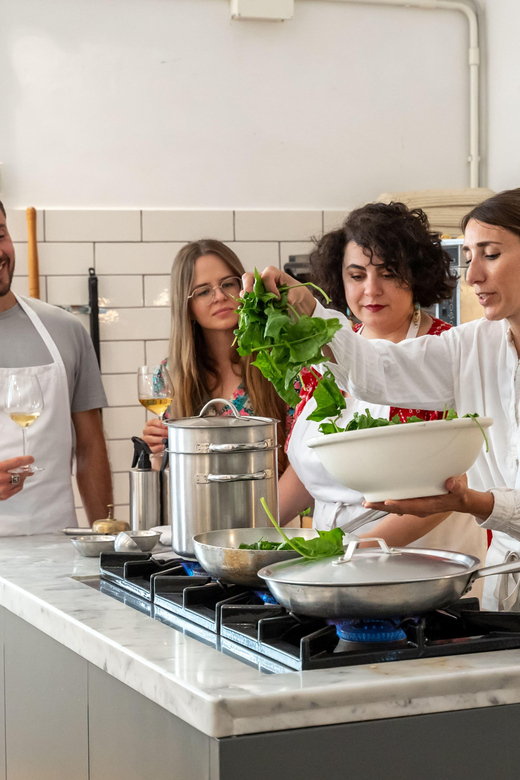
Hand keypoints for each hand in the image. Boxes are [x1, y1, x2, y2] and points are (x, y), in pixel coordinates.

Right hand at [0, 456, 34, 499]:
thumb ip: (5, 465)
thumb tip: (19, 463)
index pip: (17, 462)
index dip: (26, 460)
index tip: (30, 459)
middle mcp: (1, 478)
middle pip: (21, 472)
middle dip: (27, 470)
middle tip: (29, 468)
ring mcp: (4, 488)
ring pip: (21, 480)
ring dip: (23, 477)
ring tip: (22, 474)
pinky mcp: (5, 496)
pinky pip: (18, 488)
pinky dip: (20, 483)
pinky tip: (17, 481)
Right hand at [142, 418, 167, 453]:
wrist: (159, 444)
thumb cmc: (160, 435)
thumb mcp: (163, 429)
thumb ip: (165, 428)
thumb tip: (168, 427)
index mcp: (150, 425)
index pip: (153, 422)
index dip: (159, 423)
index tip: (165, 426)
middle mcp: (146, 431)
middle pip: (151, 429)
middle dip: (160, 431)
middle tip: (167, 433)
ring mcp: (145, 439)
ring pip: (149, 438)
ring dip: (158, 439)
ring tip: (164, 440)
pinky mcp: (146, 447)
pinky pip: (150, 448)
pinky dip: (156, 447)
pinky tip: (162, 446)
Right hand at [242, 266, 316, 316]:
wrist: (293, 297)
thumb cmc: (294, 292)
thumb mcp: (296, 293)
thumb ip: (289, 297)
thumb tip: (280, 304)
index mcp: (273, 272)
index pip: (267, 276)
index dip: (271, 287)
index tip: (278, 298)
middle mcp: (261, 277)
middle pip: (248, 277)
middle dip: (247, 285)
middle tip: (249, 295)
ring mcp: (256, 287)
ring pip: (245, 288)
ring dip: (245, 296)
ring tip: (248, 303)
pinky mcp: (254, 297)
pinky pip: (246, 299)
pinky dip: (247, 304)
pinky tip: (249, 309)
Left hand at [363, 474, 493, 520]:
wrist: (461, 501)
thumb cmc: (460, 493)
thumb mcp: (461, 489)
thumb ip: (457, 486)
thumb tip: (451, 481)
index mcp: (430, 506)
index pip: (412, 506)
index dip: (399, 504)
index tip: (387, 502)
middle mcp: (420, 508)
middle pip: (399, 508)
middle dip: (382, 506)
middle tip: (367, 503)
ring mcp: (416, 506)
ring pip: (396, 507)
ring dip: (382, 504)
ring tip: (367, 502)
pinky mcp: (414, 502)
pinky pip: (399, 503)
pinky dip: (388, 501)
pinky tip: (378, 497)